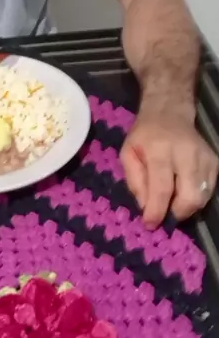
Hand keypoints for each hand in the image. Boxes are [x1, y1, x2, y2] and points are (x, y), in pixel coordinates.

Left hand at [120, 107, 218, 228]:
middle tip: (165, 215)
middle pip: (190, 195)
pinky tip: (184, 190)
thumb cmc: (145, 135)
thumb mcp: (128, 153)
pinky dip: (197, 197)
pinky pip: (210, 190)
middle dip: (177, 213)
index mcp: (159, 150)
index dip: (157, 210)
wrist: (169, 113)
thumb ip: (135, 181)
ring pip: (203, 196)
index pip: (162, 187)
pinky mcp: (214, 161)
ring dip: (187, 208)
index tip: (150, 224)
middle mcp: (186, 153)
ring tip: (173, 202)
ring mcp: (204, 157)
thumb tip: (145, 207)